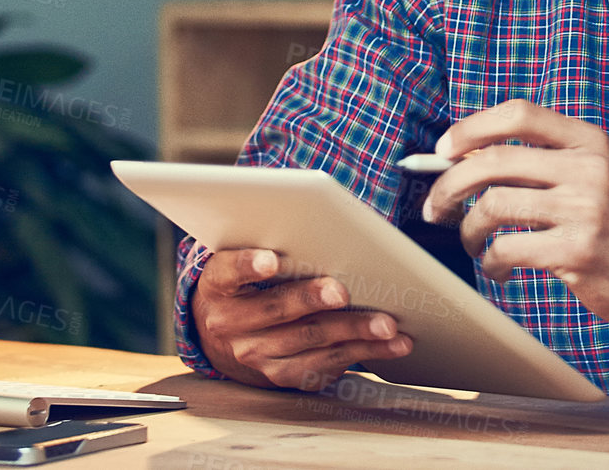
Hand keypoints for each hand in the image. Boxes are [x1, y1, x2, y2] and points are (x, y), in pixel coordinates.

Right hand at [190, 248, 412, 390]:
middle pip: (277, 311)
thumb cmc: (245, 281)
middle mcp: (230, 324)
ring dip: (353, 332)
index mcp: (218, 285)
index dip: (248, 266)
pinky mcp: (281, 375)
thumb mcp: (242, 259)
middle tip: (343, 291)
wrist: (222, 333)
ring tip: (386, 324)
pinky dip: (362, 353)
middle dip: (313, 300)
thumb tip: (323, 233)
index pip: (229, 272)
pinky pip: (325, 365)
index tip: (270, 260)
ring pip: (309, 342)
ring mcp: (256, 355)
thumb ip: (269, 244)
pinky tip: (390, 345)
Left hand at [422, 98, 608, 325]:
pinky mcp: (576, 251)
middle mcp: (588, 169)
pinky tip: (497, 268)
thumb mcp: (587, 176)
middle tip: (436, 207)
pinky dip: (489, 261)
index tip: (443, 151)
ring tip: (471, 242)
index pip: (519, 114)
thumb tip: (463, 158)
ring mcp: (584, 210)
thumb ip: (537, 162)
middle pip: (495, 161)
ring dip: (467, 229)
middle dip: (450, 184)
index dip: (472, 128)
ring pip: (494, 206)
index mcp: (587, 141)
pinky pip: (507, 249)